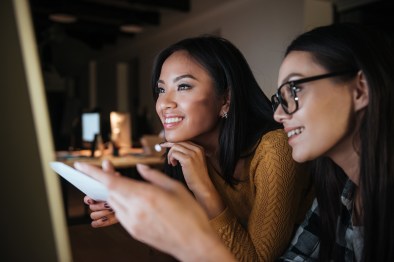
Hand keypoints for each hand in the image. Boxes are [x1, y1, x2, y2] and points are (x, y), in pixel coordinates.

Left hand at [74, 162, 232, 260]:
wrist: (194, 243)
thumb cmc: (190, 214)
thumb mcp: (175, 188)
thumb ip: (153, 176)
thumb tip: (139, 168)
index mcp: (146, 196)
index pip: (111, 182)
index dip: (94, 172)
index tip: (80, 166)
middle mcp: (135, 210)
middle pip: (110, 192)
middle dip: (106, 178)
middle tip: (110, 167)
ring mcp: (133, 224)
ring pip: (114, 203)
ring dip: (114, 191)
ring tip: (124, 183)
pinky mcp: (134, 232)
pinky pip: (120, 214)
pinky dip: (121, 204)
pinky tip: (132, 199)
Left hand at [161, 141, 224, 217]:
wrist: (202, 186)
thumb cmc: (196, 176)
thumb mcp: (194, 161)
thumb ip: (187, 153)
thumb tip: (173, 147)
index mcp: (199, 148)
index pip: (183, 141)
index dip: (173, 143)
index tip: (165, 145)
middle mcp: (197, 149)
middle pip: (178, 142)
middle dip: (170, 148)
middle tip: (168, 158)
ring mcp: (193, 153)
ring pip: (175, 147)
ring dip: (170, 155)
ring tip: (172, 163)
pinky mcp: (188, 159)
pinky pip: (174, 153)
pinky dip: (171, 158)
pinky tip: (173, 165)